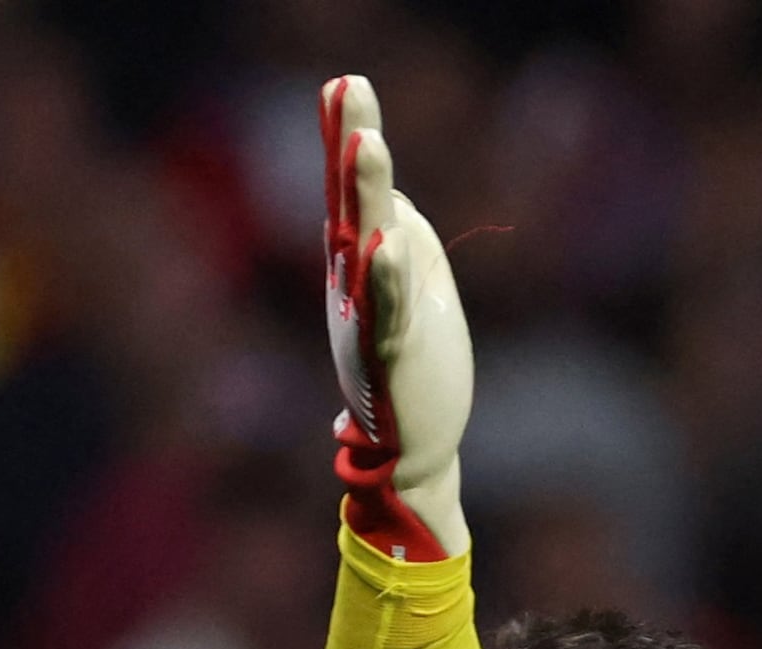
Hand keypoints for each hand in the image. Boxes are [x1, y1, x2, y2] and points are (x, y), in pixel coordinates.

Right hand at [319, 77, 470, 557]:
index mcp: (363, 264)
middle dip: (351, 143)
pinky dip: (385, 281)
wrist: (412, 452)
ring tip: (369, 145)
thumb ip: (402, 245)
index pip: (354, 191)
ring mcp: (369, 318)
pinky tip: (386, 245)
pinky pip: (385, 314)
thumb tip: (389, 208)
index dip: (348, 138)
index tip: (347, 84)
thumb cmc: (414, 370)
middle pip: (351, 202)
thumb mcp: (412, 296)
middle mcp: (354, 283)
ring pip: (366, 248)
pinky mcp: (390, 359)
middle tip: (350, 86)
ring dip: (365, 197)